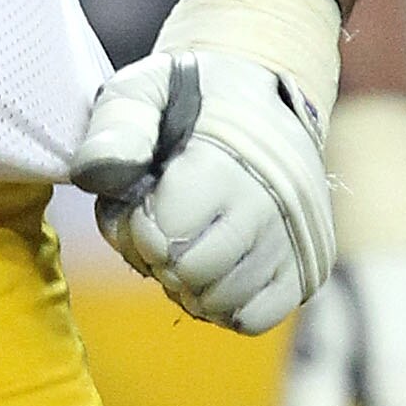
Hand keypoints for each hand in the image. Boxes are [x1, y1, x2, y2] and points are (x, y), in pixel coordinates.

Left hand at [75, 49, 334, 331]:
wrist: (264, 100)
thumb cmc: (192, 97)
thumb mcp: (146, 88)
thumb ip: (118, 125)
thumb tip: (98, 177)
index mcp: (227, 161)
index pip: (166, 233)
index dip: (139, 227)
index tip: (143, 205)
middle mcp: (270, 205)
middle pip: (192, 274)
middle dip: (160, 260)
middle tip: (160, 231)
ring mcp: (295, 241)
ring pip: (223, 303)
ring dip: (189, 286)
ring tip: (186, 247)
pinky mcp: (307, 269)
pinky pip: (255, 318)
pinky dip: (225, 306)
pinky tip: (214, 272)